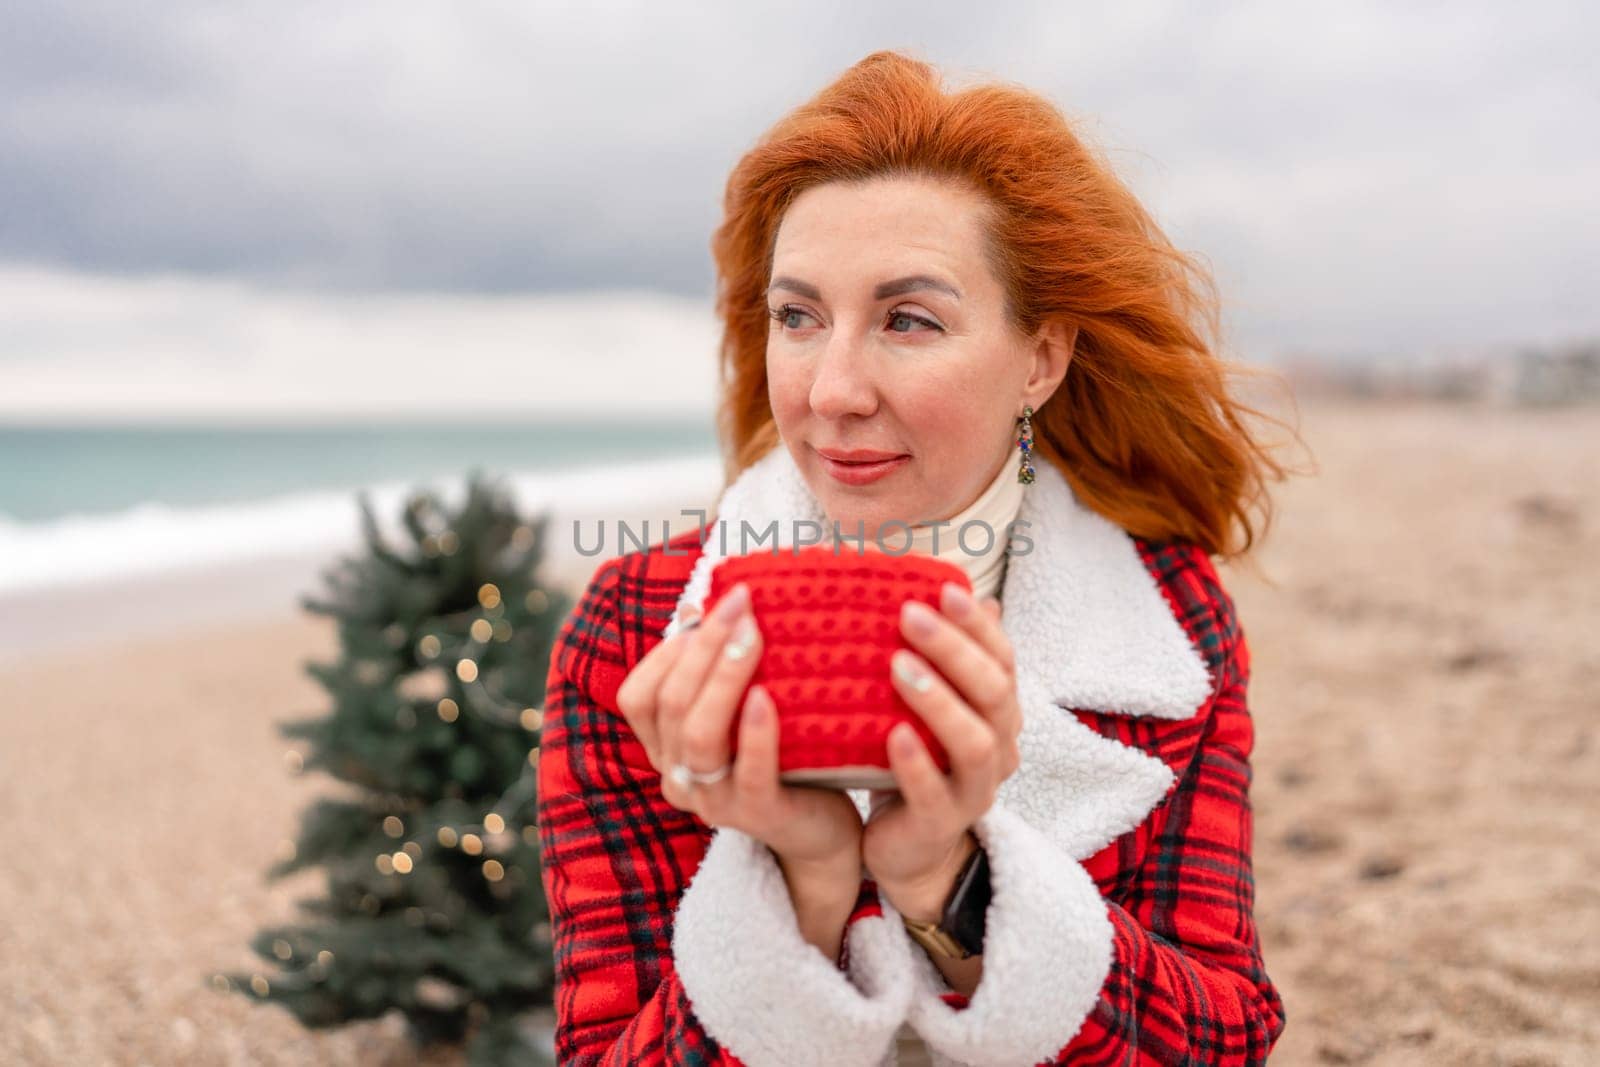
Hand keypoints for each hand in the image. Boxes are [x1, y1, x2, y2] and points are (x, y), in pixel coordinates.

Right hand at [615, 583, 863, 878]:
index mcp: (666, 748)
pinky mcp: (758, 816)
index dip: (668, 649)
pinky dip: (755, 732)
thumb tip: (702, 601)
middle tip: (741, 601)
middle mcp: (679, 776)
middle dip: (705, 644)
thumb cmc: (782, 755)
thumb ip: (718, 667)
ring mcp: (715, 801)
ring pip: (698, 736)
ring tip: (754, 634)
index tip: (709, 606)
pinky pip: (749, 774)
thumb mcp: (743, 708)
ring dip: (724, 677)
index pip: (638, 696)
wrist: (823, 827)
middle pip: (670, 704)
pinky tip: (767, 696)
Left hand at [862, 583, 1021, 918]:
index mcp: (998, 712)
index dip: (978, 624)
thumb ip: (940, 656)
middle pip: (993, 691)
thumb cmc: (916, 759)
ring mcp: (975, 789)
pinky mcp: (942, 823)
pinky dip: (915, 761)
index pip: (1002, 659)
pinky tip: (892, 734)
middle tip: (909, 613)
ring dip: (939, 700)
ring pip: (974, 742)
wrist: (911, 848)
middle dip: (954, 648)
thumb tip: (942, 583)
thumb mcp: (928, 704)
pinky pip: (935, 792)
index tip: (943, 587)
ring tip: (897, 665)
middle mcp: (998, 747)